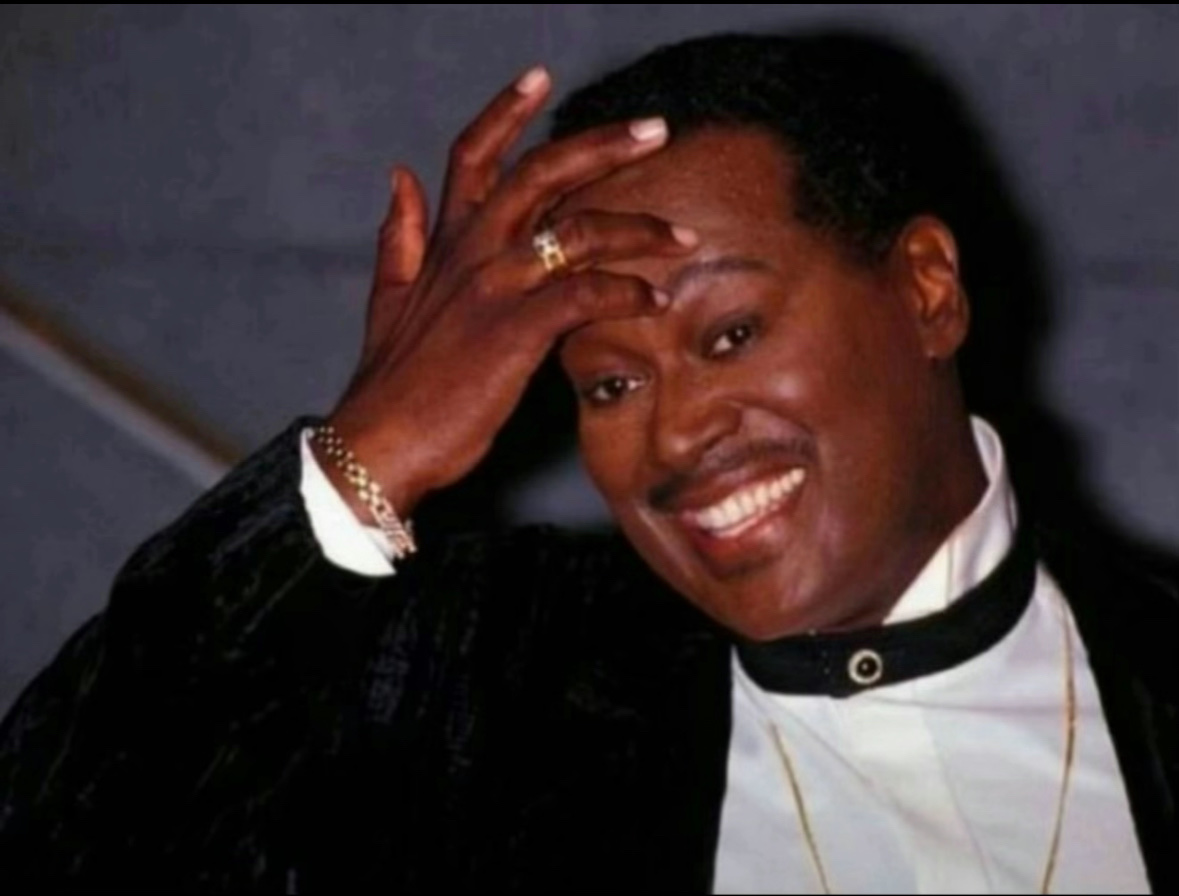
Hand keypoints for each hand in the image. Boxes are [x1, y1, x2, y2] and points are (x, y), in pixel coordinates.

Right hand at [320, 66, 696, 519]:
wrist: (379, 441)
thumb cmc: (393, 381)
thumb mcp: (388, 296)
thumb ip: (399, 235)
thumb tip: (398, 175)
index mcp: (444, 242)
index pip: (473, 156)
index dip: (505, 111)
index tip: (541, 77)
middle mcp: (471, 252)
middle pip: (541, 173)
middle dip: (603, 145)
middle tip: (657, 129)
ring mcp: (494, 289)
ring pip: (576, 230)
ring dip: (638, 228)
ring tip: (681, 236)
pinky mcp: (515, 332)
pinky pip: (585, 294)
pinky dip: (626, 292)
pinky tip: (654, 299)